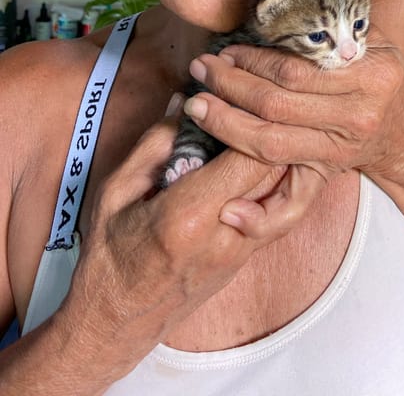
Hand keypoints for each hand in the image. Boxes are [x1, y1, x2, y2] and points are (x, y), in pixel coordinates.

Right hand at [57, 105, 326, 369]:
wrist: (117, 322)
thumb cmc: (109, 256)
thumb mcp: (115, 192)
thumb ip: (154, 144)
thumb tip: (186, 101)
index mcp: (188, 215)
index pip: (247, 155)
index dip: (253, 117)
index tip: (242, 90)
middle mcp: (225, 234)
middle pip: (276, 170)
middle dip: (275, 129)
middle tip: (269, 95)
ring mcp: (242, 250)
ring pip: (287, 190)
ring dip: (284, 152)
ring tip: (276, 119)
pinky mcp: (248, 257)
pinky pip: (278, 208)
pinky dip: (278, 176)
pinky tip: (271, 152)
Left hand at [184, 27, 403, 182]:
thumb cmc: (382, 77)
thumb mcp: (374, 39)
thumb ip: (336, 22)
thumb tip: (283, 0)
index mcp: (369, 74)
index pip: (295, 69)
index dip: (253, 60)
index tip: (226, 51)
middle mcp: (356, 115)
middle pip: (277, 105)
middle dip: (229, 87)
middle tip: (200, 70)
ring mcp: (341, 149)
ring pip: (271, 143)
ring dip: (226, 124)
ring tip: (196, 104)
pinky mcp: (328, 172)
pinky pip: (289, 191)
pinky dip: (255, 200)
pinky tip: (226, 202)